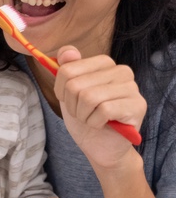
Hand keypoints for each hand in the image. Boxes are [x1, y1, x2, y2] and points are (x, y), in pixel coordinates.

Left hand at [54, 46, 144, 168]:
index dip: (61, 90)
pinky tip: (102, 124)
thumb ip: (67, 69)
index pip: (67, 69)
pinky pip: (103, 110)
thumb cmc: (85, 116)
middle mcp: (121, 71)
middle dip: (72, 105)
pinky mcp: (137, 105)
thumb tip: (68, 51)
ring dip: (83, 115)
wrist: (101, 146)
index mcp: (104, 63)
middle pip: (75, 85)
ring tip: (91, 118)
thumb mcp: (68, 92)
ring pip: (88, 97)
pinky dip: (94, 122)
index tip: (69, 99)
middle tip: (83, 113)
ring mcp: (132, 87)